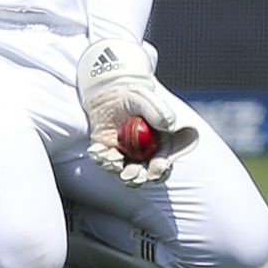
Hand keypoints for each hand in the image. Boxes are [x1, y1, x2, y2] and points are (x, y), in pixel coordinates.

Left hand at [76, 39, 198, 184]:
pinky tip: (98, 150)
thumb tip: (169, 126)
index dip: (161, 168)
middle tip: (129, 175)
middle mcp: (147, 152)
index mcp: (163, 142)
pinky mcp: (109, 152)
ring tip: (110, 156)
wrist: (109, 91)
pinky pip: (105, 161)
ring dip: (117, 168)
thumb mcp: (145, 98)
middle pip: (146, 173)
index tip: (153, 170)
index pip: (166, 160)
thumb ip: (158, 111)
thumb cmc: (132, 94)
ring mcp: (128, 155)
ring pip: (125, 171)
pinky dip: (101, 158)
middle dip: (137, 177)